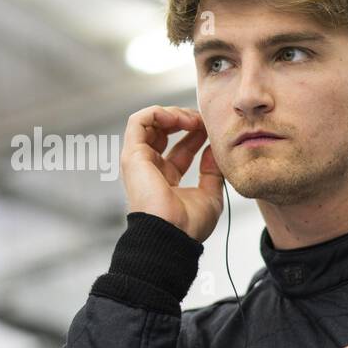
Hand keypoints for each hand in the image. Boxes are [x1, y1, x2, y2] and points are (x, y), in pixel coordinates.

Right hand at [121, 105, 223, 241]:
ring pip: (150, 123)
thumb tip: (215, 150)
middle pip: (165, 133)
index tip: (212, 129)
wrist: (172, 234)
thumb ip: (212, 172)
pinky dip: (158, 113)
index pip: (181, 149)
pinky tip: (177, 117)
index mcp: (168, 180)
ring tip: (192, 119)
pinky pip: (138, 121)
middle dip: (185, 120)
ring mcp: (139, 161)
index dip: (197, 135)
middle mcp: (151, 169)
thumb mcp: (210, 195)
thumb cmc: (189, 224)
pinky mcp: (132, 154)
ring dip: (173, 114)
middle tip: (202, 120)